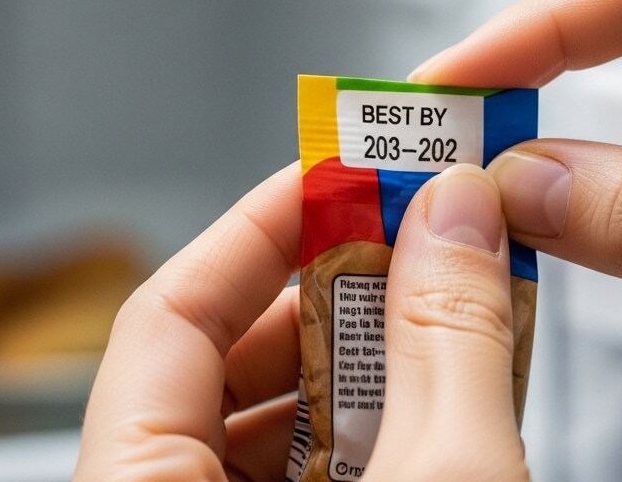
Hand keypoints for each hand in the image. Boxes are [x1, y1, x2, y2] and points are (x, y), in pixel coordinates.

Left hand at [75, 163, 530, 480]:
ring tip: (454, 330)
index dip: (260, 226)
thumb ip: (447, 339)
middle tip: (422, 245)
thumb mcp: (446, 480)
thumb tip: (453, 216)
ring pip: (274, 432)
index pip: (167, 313)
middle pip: (227, 366)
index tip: (341, 172)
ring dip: (373, 375)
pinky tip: (448, 416)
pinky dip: (379, 443)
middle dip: (342, 299)